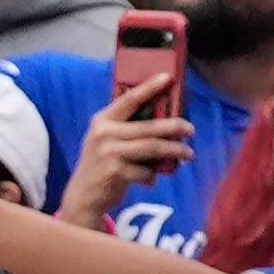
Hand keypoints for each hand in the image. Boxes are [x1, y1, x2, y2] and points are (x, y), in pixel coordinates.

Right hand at [61, 90, 190, 229]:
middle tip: (190, 129)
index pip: (130, 98)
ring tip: (188, 154)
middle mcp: (104, 134)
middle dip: (174, 127)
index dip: (150, 86)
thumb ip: (128, 128)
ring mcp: (109, 153)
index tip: (169, 77)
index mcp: (103, 120)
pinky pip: (145, 171)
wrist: (83, 195)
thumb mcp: (107, 140)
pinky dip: (153, 174)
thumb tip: (166, 120)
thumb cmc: (102, 164)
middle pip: (149, 126)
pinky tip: (152, 177)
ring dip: (174, 151)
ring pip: (152, 147)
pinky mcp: (115, 172)